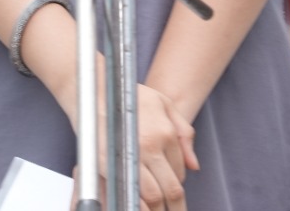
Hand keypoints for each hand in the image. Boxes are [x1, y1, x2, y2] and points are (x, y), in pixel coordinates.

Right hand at [71, 80, 198, 209]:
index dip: (177, 187)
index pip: (179, 173)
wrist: (95, 89)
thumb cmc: (129, 95)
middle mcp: (151, 147)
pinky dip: (137, 205)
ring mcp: (130, 155)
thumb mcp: (165, 104)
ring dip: (157, 209)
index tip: (172, 195)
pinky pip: (128, 193)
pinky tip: (139, 207)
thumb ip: (184, 134)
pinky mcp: (109, 163)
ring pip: (152, 196)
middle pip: (170, 189)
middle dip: (174, 208)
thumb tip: (194, 166)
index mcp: (166, 134)